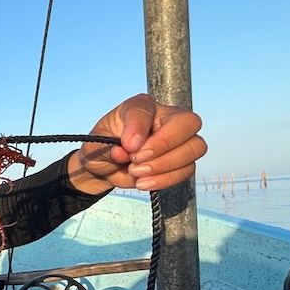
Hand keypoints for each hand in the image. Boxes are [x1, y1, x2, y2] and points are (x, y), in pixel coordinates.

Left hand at [69, 93, 206, 192]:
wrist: (105, 167)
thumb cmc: (102, 147)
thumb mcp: (95, 143)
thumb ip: (108, 146)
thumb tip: (124, 151)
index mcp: (141, 107)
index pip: (147, 109)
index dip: (138, 128)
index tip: (127, 145)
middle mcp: (165, 118)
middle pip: (189, 122)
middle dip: (164, 145)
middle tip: (136, 160)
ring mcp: (179, 139)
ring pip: (195, 147)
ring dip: (165, 165)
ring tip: (136, 172)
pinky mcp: (182, 161)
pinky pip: (187, 169)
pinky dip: (166, 179)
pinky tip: (143, 183)